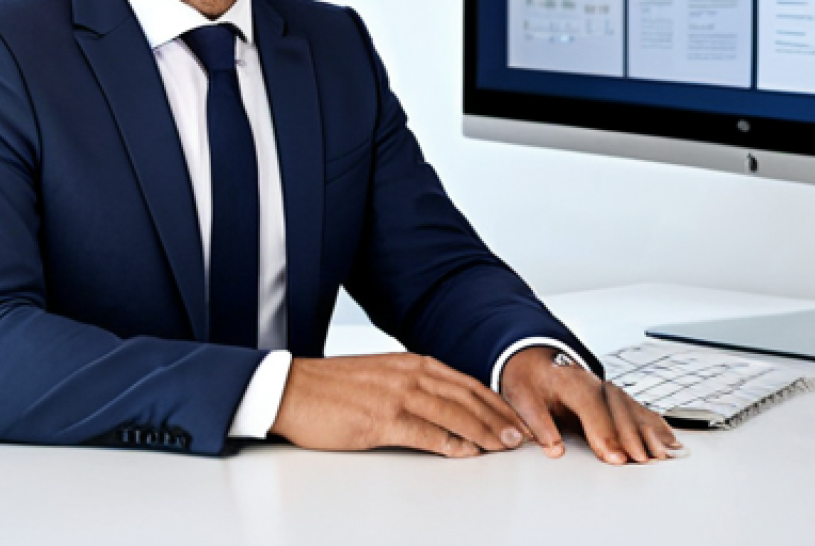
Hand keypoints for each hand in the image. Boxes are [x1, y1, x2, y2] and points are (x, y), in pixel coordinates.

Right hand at [269, 353, 532, 457]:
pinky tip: (468, 453)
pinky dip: (451, 443)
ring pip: (453, 413)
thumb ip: (409, 385)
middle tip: (524, 434)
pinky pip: (426, 433)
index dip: (493, 400)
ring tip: (506, 445)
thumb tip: (439, 405)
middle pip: (466, 396)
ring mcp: (396, 395)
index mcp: (408, 362)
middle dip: (500, 416)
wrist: (291, 388)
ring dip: (485, 430)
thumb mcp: (378, 376)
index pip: (463, 381)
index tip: (514, 416)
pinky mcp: (381, 419)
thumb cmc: (330, 387)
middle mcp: (408, 374)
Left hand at [500, 346, 685, 464]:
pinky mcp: (614, 397)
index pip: (589, 404)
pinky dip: (655, 424)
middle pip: (616, 406)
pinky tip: (670, 441)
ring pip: (631, 407)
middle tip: (641, 461)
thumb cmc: (528, 378)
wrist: (533, 359)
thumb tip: (554, 449)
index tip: (613, 456)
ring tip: (662, 455)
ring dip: (648, 431)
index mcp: (567, 379)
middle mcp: (592, 381)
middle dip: (630, 434)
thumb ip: (537, 422)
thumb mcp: (520, 396)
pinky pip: (638, 409)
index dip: (603, 430)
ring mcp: (606, 388)